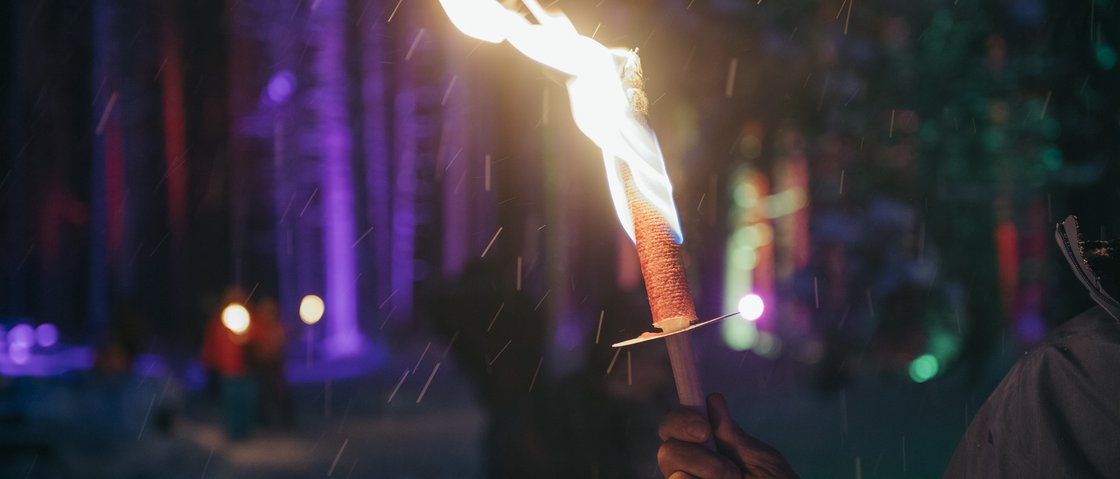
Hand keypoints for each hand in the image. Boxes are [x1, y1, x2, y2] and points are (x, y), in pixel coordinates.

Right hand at [657, 393, 798, 478]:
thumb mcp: (758, 459)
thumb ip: (733, 435)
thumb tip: (712, 399)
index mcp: (702, 447)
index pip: (674, 424)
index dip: (681, 419)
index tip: (704, 429)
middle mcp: (688, 467)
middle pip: (667, 450)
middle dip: (698, 457)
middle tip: (730, 471)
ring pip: (674, 474)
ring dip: (706, 475)